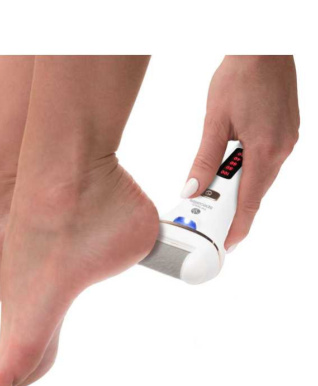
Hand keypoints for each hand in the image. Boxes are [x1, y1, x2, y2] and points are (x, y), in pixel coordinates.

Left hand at [181, 56, 298, 250]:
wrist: (263, 47)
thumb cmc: (239, 77)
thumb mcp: (214, 122)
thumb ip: (203, 159)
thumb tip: (191, 188)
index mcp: (264, 150)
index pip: (249, 202)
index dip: (238, 227)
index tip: (228, 244)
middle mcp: (281, 150)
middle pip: (254, 194)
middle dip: (231, 209)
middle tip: (207, 216)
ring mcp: (287, 142)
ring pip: (259, 180)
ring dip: (238, 190)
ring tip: (213, 192)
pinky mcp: (285, 134)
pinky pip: (265, 165)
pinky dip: (247, 174)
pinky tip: (230, 169)